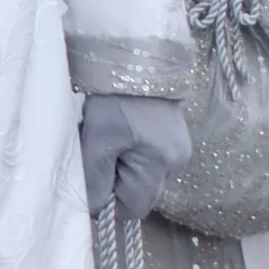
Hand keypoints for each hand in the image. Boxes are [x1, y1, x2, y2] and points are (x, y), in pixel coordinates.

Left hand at [83, 92, 195, 219]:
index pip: (134, 209)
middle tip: (96, 157)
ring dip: (123, 171)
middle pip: (142, 195)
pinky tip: (120, 136)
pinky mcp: (176, 139)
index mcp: (161, 165)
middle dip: (116, 185)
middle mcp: (177, 163)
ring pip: (146, 179)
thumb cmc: (114, 99)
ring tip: (107, 142)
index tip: (88, 184)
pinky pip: (151, 163)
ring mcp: (180, 151)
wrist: (136, 59)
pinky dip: (132, 158)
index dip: (108, 204)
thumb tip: (94, 208)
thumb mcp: (96, 138)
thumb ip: (95, 177)